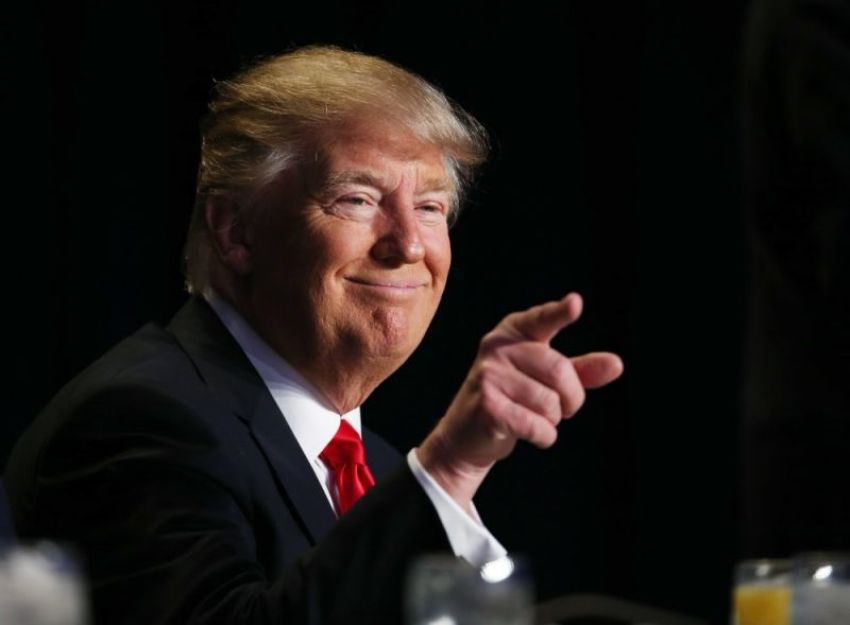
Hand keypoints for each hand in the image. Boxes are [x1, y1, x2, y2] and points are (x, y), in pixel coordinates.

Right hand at [417, 292, 622, 511]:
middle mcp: (497, 349)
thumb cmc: (511, 400)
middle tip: (562, 410)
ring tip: (532, 418)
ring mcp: (489, 376)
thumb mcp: (546, 380)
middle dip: (571, 399)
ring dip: (553, 421)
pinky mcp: (488, 407)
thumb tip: (616, 364)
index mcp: (513, 333)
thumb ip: (580, 370)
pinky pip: (537, 426)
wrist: (467, 435)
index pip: (540, 320)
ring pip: (550, 403)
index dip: (558, 313)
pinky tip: (528, 433)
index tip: (575, 304)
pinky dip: (543, 437)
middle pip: (560, 371)